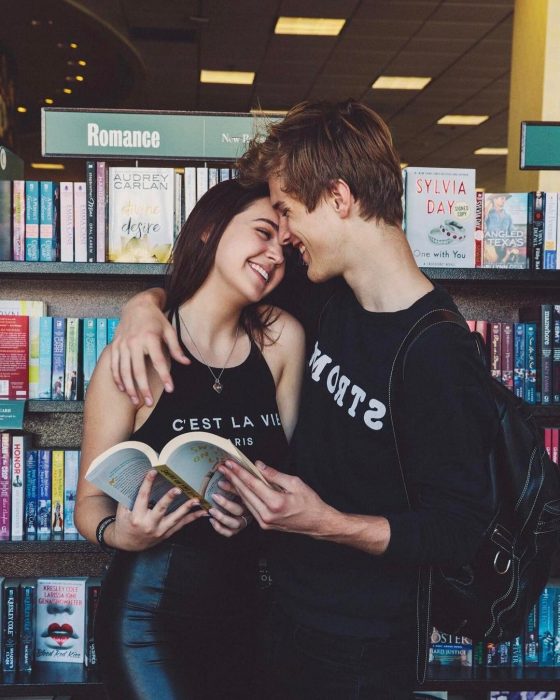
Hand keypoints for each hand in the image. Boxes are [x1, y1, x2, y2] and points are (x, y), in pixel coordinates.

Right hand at [110, 289, 189, 405]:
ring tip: (136, 401)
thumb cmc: (156, 319)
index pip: (159, 361)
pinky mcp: (115, 346)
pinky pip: (114, 365)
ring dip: (130, 388)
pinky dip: (118, 379)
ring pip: (124, 371)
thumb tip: (186, 363)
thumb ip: (176, 348)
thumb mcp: (169, 331)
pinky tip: (123, 389)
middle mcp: (134, 342)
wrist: (137, 305)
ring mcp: (122, 344)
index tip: (170, 389)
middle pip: (138, 370)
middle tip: (149, 402)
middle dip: (144, 388)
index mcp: (150, 337)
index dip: (165, 376)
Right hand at [112, 470, 206, 550]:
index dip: (147, 483)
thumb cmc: (124, 523)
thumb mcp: (123, 510)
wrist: (127, 544)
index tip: (153, 472)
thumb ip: (130, 497)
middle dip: (170, 498)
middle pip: (161, 509)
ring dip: (187, 508)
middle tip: (178, 489)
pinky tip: (202, 512)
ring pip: (175, 519)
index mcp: (136, 517)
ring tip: (196, 500)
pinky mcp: (166, 534)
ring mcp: (159, 531)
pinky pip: (181, 525)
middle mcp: (149, 524)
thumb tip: (137, 477)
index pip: (142, 497)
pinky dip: (192, 518)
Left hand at [208, 478, 252, 537]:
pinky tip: (212, 520)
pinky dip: (220, 528)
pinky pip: (229, 532)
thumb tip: (220, 483)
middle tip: (214, 496)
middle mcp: (248, 513)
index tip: (219, 484)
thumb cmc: (241, 494)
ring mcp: (243, 522)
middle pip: (239, 510)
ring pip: (234, 524)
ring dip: (221, 517)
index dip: (231, 489)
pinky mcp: (237, 529)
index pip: (244, 495)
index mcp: (251, 501)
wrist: (243, 507)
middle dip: (225, 503)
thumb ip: (232, 484)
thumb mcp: (239, 487)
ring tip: (212, 510)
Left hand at [219, 460, 336, 537]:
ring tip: (227, 477)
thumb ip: (274, 475)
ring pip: (246, 502)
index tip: (230, 464)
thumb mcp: (295, 483)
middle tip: (223, 468)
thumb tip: (259, 466)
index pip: (252, 484)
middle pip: (245, 493)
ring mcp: (265, 522)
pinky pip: (251, 508)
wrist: (316, 522)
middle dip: (233, 478)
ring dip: (235, 488)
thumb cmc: (309, 502)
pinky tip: (239, 489)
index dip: (239, 472)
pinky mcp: (265, 524)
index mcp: (275, 503)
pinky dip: (244, 497)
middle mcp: (267, 515)